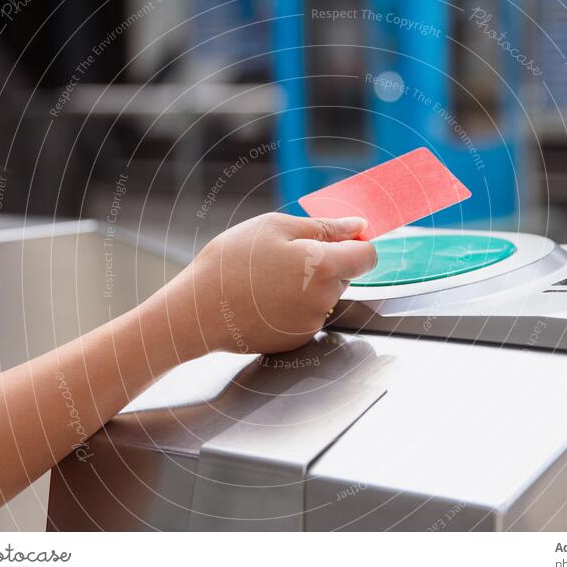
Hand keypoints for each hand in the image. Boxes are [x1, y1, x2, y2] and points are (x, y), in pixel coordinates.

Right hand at [152, 213, 375, 359]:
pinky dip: (295, 305)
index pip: (368, 256)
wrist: (197, 311)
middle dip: (325, 262)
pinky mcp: (297, 339)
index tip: (337, 238)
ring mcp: (311, 323)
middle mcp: (324, 299)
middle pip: (345, 275)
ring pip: (326, 295)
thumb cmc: (231, 263)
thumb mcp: (274, 227)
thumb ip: (324, 227)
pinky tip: (265, 299)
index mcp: (324, 267)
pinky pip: (308, 315)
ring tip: (269, 278)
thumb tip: (359, 227)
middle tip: (284, 255)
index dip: (356, 244)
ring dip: (309, 284)